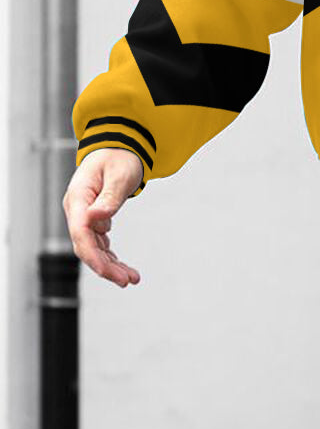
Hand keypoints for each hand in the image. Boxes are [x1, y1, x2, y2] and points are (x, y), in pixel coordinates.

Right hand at [63, 149, 143, 288]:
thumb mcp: (119, 174)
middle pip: (85, 246)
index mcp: (78, 198)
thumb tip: (95, 219)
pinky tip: (126, 269)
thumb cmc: (119, 158)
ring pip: (93, 249)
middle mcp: (78, 211)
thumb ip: (109, 197)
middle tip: (128, 281)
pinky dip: (112, 258)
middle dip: (105, 267)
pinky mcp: (94, 221)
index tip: (110, 272)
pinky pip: (100, 244)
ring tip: (132, 279)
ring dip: (111, 266)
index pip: (81, 234)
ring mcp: (84, 217)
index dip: (94, 256)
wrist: (120, 148)